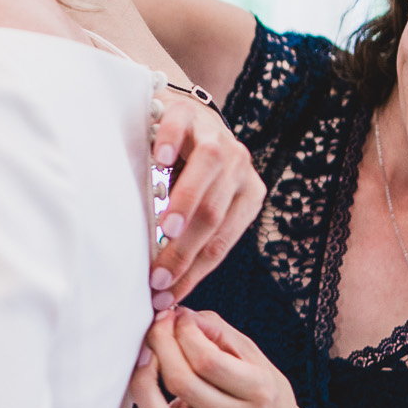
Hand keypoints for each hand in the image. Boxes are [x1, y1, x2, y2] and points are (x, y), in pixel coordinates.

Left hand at [132, 309, 321, 407]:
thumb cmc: (263, 392)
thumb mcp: (254, 356)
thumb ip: (218, 331)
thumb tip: (181, 315)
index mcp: (257, 390)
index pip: (208, 360)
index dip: (185, 332)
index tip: (179, 316)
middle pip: (181, 381)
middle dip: (161, 344)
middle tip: (159, 325)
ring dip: (144, 378)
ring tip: (148, 354)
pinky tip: (149, 389)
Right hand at [150, 94, 260, 306]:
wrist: (187, 118)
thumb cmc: (189, 172)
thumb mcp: (202, 204)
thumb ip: (194, 235)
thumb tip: (167, 289)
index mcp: (249, 194)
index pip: (221, 242)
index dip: (194, 272)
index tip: (166, 295)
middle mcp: (240, 166)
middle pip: (214, 213)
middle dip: (185, 249)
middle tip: (158, 276)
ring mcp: (216, 136)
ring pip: (208, 171)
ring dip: (186, 202)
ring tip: (166, 229)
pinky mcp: (188, 113)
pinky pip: (182, 128)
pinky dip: (171, 143)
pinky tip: (157, 160)